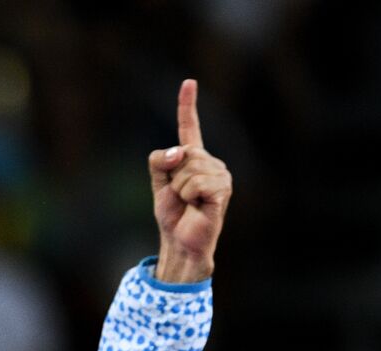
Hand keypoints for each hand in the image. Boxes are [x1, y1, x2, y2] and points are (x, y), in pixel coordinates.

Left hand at [148, 79, 231, 281]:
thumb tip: (180, 152)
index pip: (190, 126)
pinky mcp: (223, 189)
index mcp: (193, 157)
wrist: (179, 239)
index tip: (188, 82)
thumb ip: (160, 160)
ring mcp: (220, 174)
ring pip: (190, 167)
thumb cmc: (172, 213)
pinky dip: (189, 195)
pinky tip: (197, 206)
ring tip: (188, 202)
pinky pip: (196, 182)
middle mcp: (210, 162)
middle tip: (179, 195)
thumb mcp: (157, 182)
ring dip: (180, 188)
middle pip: (185, 152)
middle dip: (173, 175)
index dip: (187, 105)